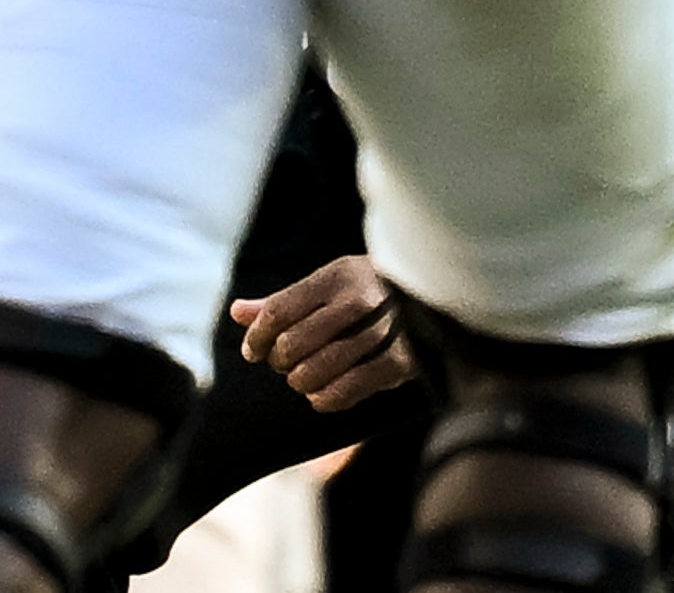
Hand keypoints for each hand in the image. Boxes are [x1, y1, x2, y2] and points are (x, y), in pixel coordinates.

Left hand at [233, 255, 415, 412]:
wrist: (436, 295)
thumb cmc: (369, 290)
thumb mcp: (330, 283)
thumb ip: (284, 300)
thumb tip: (237, 312)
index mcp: (339, 275)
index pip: (278, 312)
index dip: (256, 338)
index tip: (254, 350)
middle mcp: (360, 300)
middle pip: (290, 346)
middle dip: (279, 361)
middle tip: (287, 360)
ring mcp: (381, 332)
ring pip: (310, 374)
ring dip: (299, 382)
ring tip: (307, 374)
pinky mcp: (398, 362)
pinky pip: (338, 395)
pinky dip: (322, 398)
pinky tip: (325, 389)